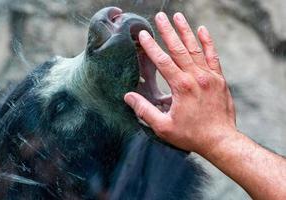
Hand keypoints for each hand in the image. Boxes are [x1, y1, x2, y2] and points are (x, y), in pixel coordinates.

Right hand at [124, 12, 235, 153]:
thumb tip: (128, 97)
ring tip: (178, 16)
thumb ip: (144, 110)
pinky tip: (202, 30)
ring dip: (186, 31)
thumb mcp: (163, 127)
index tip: (143, 34)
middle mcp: (196, 77)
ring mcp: (209, 77)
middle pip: (179, 49)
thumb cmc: (191, 135)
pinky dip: (207, 42)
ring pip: (195, 49)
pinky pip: (213, 56)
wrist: (220, 140)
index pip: (163, 61)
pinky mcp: (219, 79)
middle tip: (160, 16)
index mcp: (182, 87)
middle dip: (167, 32)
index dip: (151, 47)